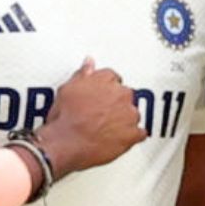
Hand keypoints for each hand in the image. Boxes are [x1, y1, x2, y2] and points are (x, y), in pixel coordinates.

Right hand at [38, 57, 146, 177]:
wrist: (66, 142)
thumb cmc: (65, 118)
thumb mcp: (68, 89)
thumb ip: (82, 74)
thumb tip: (89, 63)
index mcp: (106, 80)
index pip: (113, 77)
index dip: (106, 88)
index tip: (103, 95)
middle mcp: (121, 95)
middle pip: (126, 95)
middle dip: (116, 103)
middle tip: (102, 113)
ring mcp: (128, 115)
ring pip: (133, 114)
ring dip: (124, 119)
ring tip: (109, 128)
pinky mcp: (132, 135)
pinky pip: (140, 134)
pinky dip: (133, 136)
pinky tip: (121, 139)